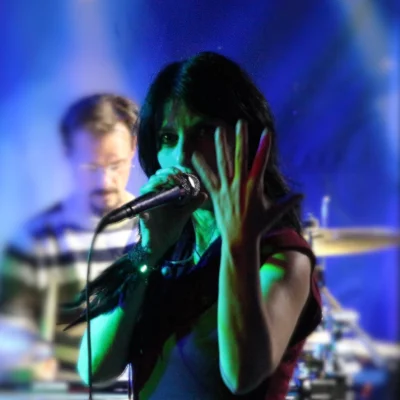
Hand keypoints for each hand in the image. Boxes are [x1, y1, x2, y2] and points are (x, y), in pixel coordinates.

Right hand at [139, 167, 206, 261]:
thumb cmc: (170, 228)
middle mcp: (155, 197)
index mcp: (164, 195)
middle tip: (178, 173)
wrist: (160, 245)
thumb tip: (205, 194)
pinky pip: (141, 210)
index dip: (175, 171)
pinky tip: (156, 199)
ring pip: (148, 188)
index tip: (186, 170)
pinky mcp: (143, 216)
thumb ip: (192, 204)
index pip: (167, 177)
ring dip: (157, 181)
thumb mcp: (184, 214)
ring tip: (169, 179)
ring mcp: (147, 205)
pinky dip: (146, 207)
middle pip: (157, 178)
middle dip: (167, 172)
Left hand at [192, 120, 301, 247]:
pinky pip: (208, 178)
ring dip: (221, 146)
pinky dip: (201, 167)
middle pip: (240, 157)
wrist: (240, 240)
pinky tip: (194, 154)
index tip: (266, 131)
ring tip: (217, 130)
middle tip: (239, 123)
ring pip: (223, 163)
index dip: (264, 146)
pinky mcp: (216, 195)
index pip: (261, 161)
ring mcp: (227, 189)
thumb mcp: (275, 213)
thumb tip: (302, 195)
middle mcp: (240, 184)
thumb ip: (288, 202)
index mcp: (255, 186)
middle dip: (240, 139)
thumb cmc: (258, 226)